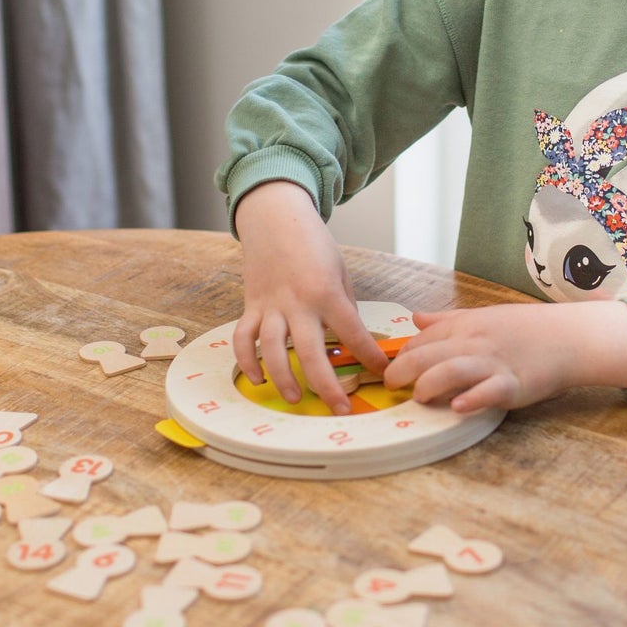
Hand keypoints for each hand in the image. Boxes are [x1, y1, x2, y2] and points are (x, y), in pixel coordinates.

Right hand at [231, 181, 387, 413]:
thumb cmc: (313, 243)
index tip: (383, 374)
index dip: (370, 357)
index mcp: (326, 292)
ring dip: (282, 378)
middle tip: (339, 409)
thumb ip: (343, 306)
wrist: (275, 217)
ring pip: (271, 351)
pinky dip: (246, 361)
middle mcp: (297, 302)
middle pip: (310, 353)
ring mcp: (270, 305)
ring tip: (295, 398)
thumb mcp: (339, 271)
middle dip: (327, 386)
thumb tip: (351, 340)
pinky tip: (257, 378)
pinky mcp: (250, 305)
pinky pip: (242, 338)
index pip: (353, 333)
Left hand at [383, 301, 626, 413]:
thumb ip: (446, 321)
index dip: (401, 356)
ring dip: (428, 384)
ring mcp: (493, 364)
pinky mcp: (513, 385)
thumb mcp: (482, 316)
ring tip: (418, 397)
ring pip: (450, 370)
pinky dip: (471, 399)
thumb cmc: (525, 329)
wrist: (568, 336)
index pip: (421, 340)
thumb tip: (415, 317)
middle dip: (402, 372)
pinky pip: (488, 391)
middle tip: (391, 386)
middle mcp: (474, 343)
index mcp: (464, 326)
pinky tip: (457, 407)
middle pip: (427, 355)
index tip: (391, 371)